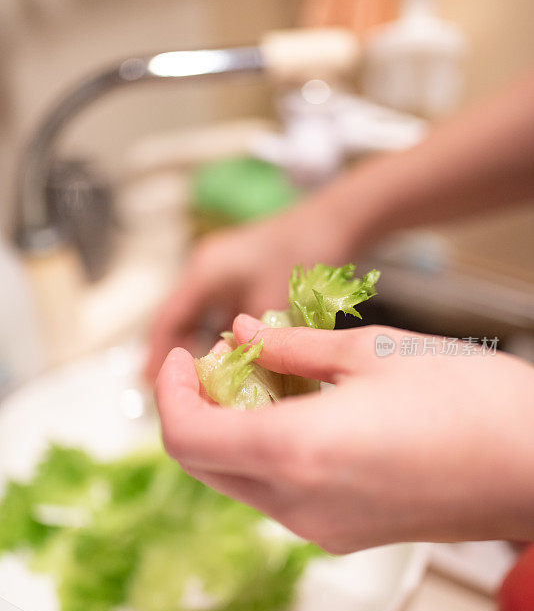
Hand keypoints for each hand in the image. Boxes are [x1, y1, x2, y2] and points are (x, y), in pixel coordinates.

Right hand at [143, 207, 343, 381]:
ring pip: (202, 317)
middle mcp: (207, 269)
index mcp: (203, 273)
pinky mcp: (245, 273)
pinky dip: (223, 335)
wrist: (334, 222)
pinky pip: (223, 311)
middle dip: (178, 353)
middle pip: (179, 319)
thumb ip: (246, 342)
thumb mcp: (269, 305)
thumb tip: (232, 376)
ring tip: (202, 380)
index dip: (158, 354)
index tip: (156, 384)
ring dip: (201, 345)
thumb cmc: (300, 255)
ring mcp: (226, 270)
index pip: (168, 320)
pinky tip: (233, 358)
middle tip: (180, 388)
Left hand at [156, 317, 533, 552]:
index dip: (169, 392)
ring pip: (240, 481)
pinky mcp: (346, 535)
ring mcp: (321, 529)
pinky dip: (268, 454)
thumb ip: (291, 346)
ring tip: (266, 378)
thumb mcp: (371, 351)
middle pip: (204, 464)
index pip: (185, 437)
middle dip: (197, 409)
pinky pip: (280, 496)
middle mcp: (296, 506)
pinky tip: (301, 413)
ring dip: (233, 431)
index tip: (184, 355)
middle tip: (222, 361)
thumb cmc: (468, 400)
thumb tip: (242, 336)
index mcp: (293, 454)